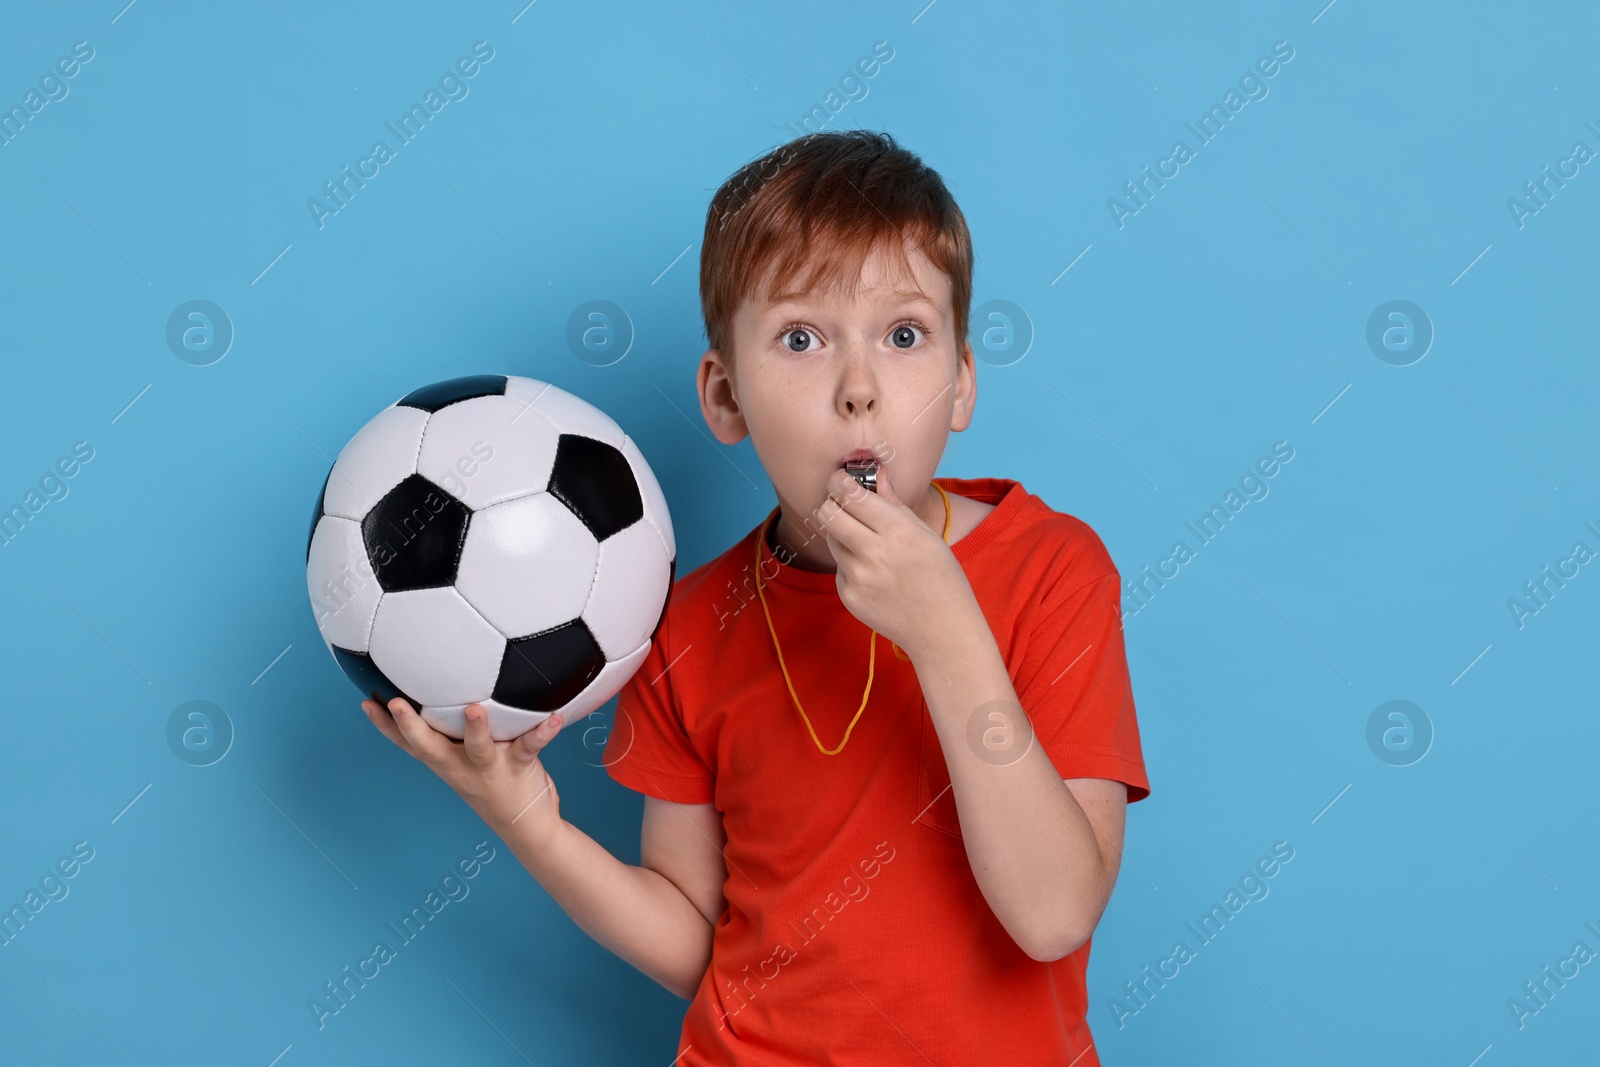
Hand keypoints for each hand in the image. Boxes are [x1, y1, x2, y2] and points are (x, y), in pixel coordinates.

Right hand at [361, 697, 565, 845]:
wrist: (526, 827)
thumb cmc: (494, 784)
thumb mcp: (464, 761)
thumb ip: (452, 732)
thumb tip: (448, 692)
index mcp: (446, 761)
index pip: (409, 744)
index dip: (385, 726)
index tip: (366, 703)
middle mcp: (461, 765)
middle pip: (429, 746)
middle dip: (409, 725)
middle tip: (395, 702)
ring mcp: (490, 768)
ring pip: (478, 748)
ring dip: (475, 728)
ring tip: (473, 709)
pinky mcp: (518, 767)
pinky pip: (531, 746)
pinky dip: (542, 732)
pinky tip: (552, 718)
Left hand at [817, 463, 976, 657]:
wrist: (942, 630)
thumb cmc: (941, 576)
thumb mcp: (925, 534)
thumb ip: (894, 503)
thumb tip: (876, 473)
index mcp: (898, 532)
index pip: (850, 495)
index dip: (841, 482)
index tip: (843, 480)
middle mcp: (873, 554)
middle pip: (828, 514)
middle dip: (833, 504)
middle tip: (846, 506)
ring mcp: (858, 578)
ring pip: (832, 540)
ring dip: (843, 535)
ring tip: (869, 545)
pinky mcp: (849, 597)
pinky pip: (839, 568)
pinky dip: (850, 564)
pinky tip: (875, 574)